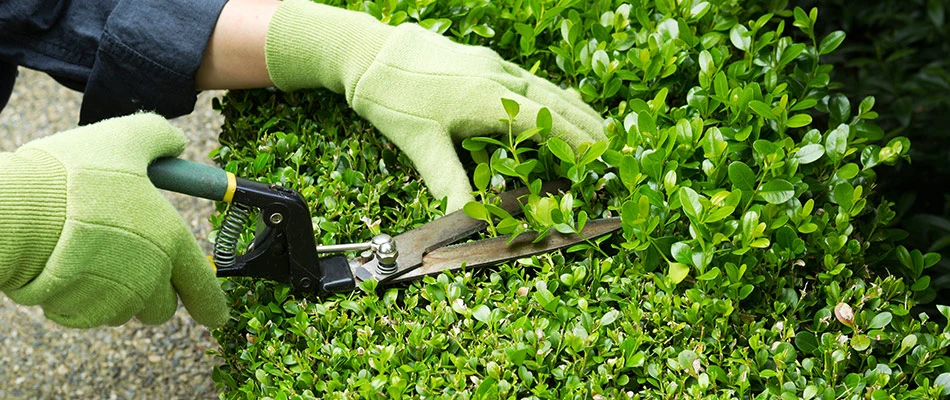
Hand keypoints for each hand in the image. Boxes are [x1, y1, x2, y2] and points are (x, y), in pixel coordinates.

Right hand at [0, 114, 227, 327]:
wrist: (17, 211)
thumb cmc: (75, 175)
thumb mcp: (126, 138)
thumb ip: (158, 138)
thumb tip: (175, 143)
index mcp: (171, 243)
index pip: (204, 288)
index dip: (211, 304)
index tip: (215, 316)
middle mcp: (149, 278)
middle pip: (162, 307)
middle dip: (152, 293)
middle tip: (129, 263)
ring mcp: (113, 300)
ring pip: (124, 311)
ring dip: (114, 293)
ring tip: (88, 256)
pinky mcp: (78, 312)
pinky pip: (86, 313)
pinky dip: (79, 298)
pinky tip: (63, 268)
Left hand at [265, 0, 605, 210]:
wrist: (368, 52)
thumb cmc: (392, 98)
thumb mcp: (419, 144)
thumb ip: (448, 181)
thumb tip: (466, 220)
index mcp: (488, 100)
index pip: (545, 124)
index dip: (575, 144)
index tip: (598, 161)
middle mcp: (498, 78)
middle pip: (555, 103)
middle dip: (586, 127)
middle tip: (614, 149)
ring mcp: (492, 65)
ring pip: (545, 87)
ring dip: (573, 108)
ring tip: (598, 126)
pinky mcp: (483, 59)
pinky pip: (528, 78)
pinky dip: (550, 94)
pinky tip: (554, 101)